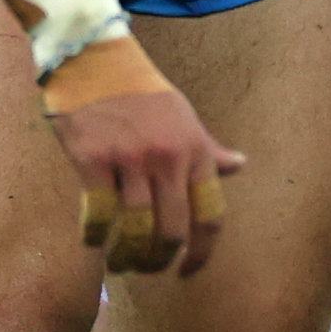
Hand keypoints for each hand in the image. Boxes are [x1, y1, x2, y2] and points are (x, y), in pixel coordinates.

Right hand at [42, 35, 242, 276]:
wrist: (94, 59)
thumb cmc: (142, 92)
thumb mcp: (184, 117)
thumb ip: (208, 150)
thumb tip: (239, 166)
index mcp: (195, 150)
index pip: (210, 215)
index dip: (202, 253)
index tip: (188, 272)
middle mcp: (168, 157)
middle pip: (172, 231)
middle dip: (158, 260)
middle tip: (146, 269)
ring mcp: (130, 159)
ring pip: (135, 228)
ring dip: (126, 256)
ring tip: (119, 263)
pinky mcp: (93, 159)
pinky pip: (98, 212)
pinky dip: (94, 234)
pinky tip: (91, 240)